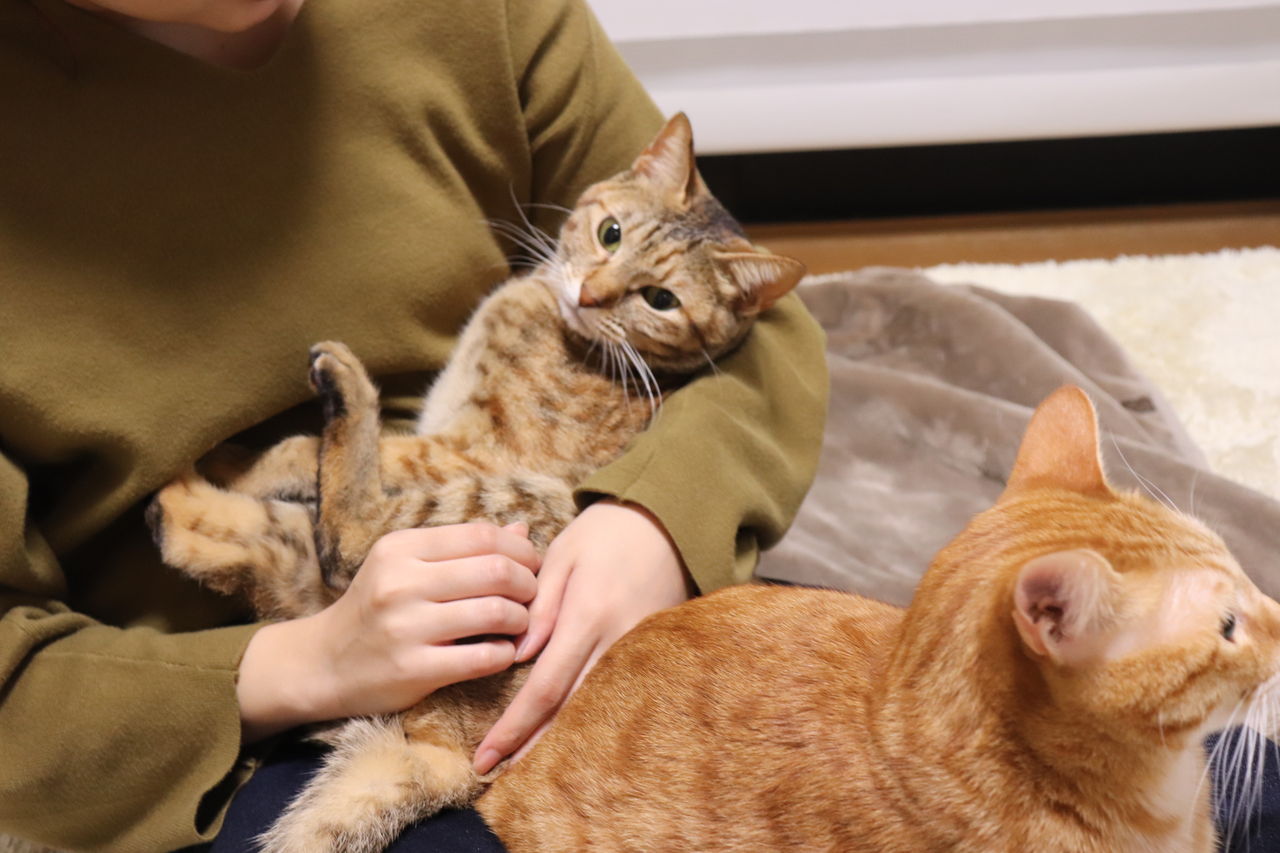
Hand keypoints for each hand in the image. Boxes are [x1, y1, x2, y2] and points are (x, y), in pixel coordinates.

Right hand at [237, 522, 539, 742]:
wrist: (322, 664)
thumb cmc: (376, 609)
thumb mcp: (406, 566)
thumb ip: (462, 547)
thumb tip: (521, 529)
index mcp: (401, 548)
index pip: (482, 535)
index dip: (520, 549)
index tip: (531, 565)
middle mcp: (400, 582)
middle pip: (496, 570)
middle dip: (528, 583)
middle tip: (533, 596)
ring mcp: (405, 627)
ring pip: (496, 613)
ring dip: (522, 619)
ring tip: (520, 624)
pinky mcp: (412, 670)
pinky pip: (483, 658)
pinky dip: (505, 654)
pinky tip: (503, 652)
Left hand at [472, 500, 691, 772]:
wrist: (670, 520)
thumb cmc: (607, 532)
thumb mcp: (565, 555)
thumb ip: (540, 605)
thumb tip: (518, 655)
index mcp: (588, 616)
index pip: (545, 688)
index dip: (514, 727)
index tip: (486, 754)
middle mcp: (616, 642)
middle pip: (569, 711)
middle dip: (530, 745)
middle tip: (493, 770)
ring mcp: (638, 651)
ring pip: (594, 708)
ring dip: (558, 739)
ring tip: (522, 763)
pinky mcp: (651, 651)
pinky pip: (614, 693)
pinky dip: (587, 716)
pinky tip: (565, 733)